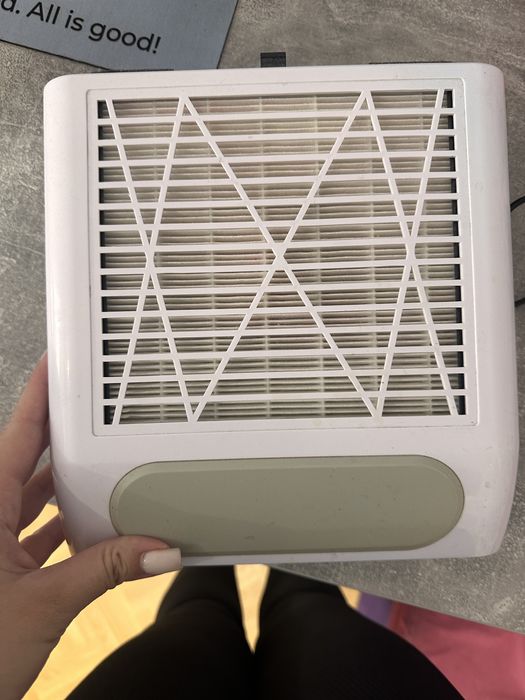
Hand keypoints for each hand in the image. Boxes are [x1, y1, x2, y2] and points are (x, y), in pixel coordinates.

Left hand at [0, 356, 180, 699]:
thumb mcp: (45, 604)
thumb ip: (106, 571)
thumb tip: (159, 550)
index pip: (15, 436)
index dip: (37, 397)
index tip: (56, 365)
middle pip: (27, 460)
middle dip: (60, 435)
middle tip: (92, 410)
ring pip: (33, 497)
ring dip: (66, 485)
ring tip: (101, 465)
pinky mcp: (2, 570)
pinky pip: (37, 531)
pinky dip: (64, 525)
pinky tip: (92, 526)